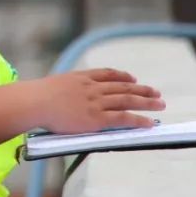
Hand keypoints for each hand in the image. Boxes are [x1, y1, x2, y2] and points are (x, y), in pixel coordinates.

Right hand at [35, 67, 163, 133]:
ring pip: (128, 100)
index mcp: (82, 78)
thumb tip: (65, 99)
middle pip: (123, 87)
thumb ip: (65, 90)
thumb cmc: (36, 98)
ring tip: (160, 104)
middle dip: (142, 90)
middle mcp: (93, 88)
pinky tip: (150, 122)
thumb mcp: (54, 86)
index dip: (123, 77)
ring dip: (146, 102)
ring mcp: (96, 102)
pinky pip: (123, 118)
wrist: (35, 102)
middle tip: (156, 92)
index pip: (108, 75)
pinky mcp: (97, 118)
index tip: (133, 79)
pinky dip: (138, 120)